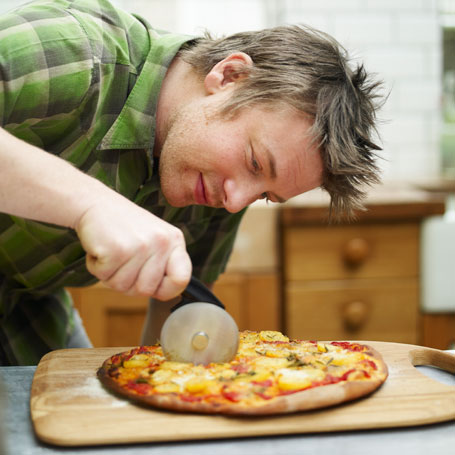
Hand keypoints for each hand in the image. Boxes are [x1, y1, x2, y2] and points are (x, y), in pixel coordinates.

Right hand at [75, 194, 190, 299]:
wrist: (96, 202)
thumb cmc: (124, 226)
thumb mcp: (154, 240)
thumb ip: (163, 264)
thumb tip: (168, 293)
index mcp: (175, 241)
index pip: (181, 279)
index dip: (166, 290)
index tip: (151, 283)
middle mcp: (162, 243)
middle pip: (145, 290)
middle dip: (127, 283)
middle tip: (122, 261)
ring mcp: (141, 246)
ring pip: (122, 286)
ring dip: (110, 275)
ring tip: (112, 251)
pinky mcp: (118, 249)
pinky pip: (104, 277)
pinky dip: (96, 267)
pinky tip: (101, 248)